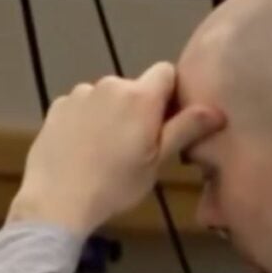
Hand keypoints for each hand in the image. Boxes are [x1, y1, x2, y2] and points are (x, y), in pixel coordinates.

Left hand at [7, 62, 224, 236]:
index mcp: (139, 96)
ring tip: (102, 150)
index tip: (166, 122)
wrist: (56, 200)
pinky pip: (80, 107)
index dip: (169, 94)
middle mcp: (109, 84)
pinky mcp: (55, 107)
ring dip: (109, 114)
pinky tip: (79, 149)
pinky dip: (84, 120)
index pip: (166, 72)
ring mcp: (78, 94)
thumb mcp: (157, 162)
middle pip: (134, 88)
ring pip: (105, 97)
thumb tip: (216, 110)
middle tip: (133, 146)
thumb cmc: (114, 185)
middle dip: (138, 108)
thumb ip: (185, 130)